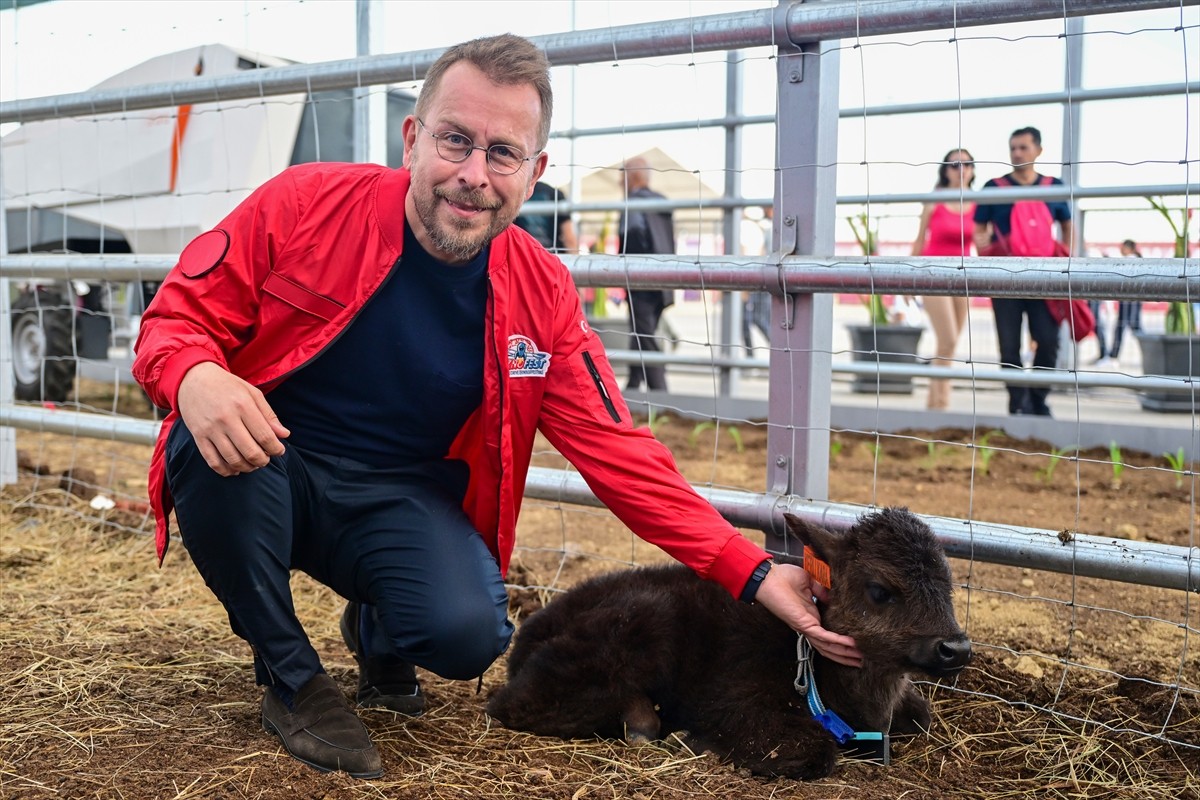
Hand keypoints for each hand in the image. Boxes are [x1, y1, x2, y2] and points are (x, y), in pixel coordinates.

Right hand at [177, 362, 289, 476]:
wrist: (193, 380)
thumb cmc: (227, 386)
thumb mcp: (252, 393)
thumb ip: (269, 415)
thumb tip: (284, 435)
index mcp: (243, 405)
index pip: (265, 436)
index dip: (276, 449)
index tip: (279, 451)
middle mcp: (226, 419)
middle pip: (250, 451)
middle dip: (263, 461)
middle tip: (266, 459)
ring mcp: (210, 429)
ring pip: (232, 460)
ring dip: (247, 467)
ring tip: (253, 464)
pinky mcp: (198, 437)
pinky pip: (213, 462)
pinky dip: (226, 471)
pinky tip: (235, 469)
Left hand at [753, 562, 862, 667]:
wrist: (768, 577)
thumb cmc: (784, 578)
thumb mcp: (809, 582)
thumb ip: (822, 590)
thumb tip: (834, 597)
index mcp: (811, 616)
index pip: (829, 634)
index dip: (842, 642)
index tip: (859, 644)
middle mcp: (810, 625)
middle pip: (829, 647)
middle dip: (846, 655)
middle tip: (864, 661)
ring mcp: (806, 627)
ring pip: (827, 646)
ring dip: (844, 653)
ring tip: (860, 658)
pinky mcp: (803, 624)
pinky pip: (823, 636)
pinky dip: (837, 641)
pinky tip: (850, 644)